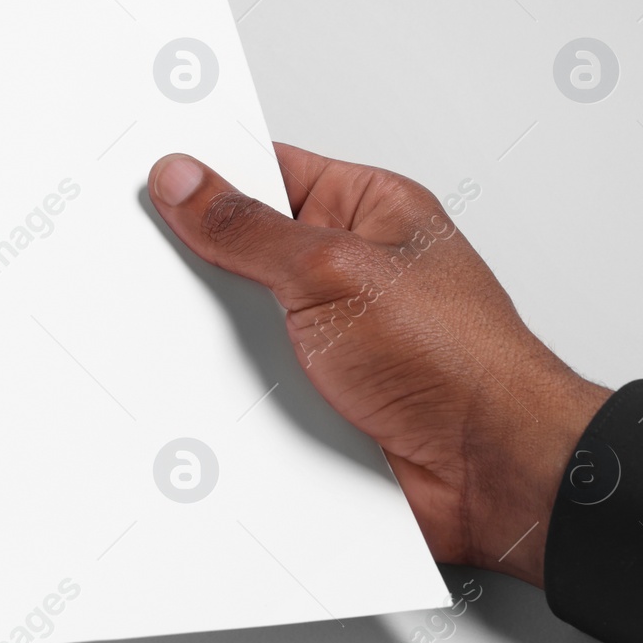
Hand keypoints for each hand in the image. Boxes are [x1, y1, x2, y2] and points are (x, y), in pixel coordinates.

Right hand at [147, 144, 610, 587]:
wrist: (491, 473)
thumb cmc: (457, 362)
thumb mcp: (330, 272)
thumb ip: (248, 228)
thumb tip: (187, 181)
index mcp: (368, 209)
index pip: (269, 168)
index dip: (209, 171)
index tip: (151, 178)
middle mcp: (351, 266)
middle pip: (247, 246)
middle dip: (205, 260)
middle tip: (156, 260)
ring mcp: (334, 332)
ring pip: (243, 318)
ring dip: (221, 334)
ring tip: (202, 333)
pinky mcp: (320, 393)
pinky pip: (253, 377)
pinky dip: (232, 386)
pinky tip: (219, 388)